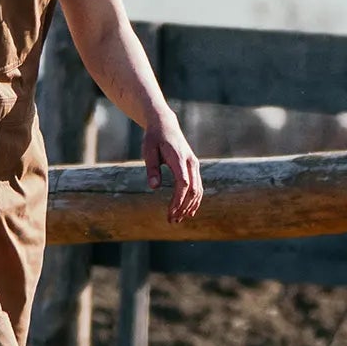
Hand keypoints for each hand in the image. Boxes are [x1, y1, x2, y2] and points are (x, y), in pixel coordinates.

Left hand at [141, 109, 202, 223]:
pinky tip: (189, 212)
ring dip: (190, 206)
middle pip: (192, 190)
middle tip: (172, 221)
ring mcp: (194, 165)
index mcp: (179, 158)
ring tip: (178, 220)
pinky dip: (195, 200)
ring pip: (198, 190)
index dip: (178, 200)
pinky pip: (198, 186)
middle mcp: (190, 162)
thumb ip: (152, 168)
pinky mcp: (193, 167)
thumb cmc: (154, 138)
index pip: (183, 184)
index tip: (170, 213)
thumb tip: (154, 187)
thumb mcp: (148, 151)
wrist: (165, 124)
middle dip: (183, 207)